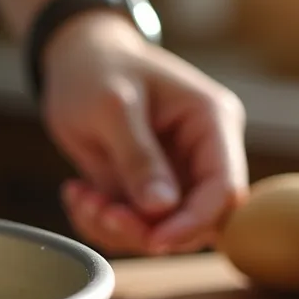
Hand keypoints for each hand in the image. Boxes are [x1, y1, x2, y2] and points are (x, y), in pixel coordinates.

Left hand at [41, 12, 248, 255]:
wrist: (73, 58)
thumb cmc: (96, 69)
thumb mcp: (112, 107)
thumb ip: (137, 156)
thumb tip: (161, 209)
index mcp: (212, 122)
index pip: (225, 188)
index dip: (194, 222)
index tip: (154, 240)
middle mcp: (201, 152)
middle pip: (196, 219)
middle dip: (146, 228)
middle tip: (100, 211)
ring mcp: (173, 172)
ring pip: (160, 228)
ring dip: (115, 226)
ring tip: (80, 195)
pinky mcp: (144, 186)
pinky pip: (130, 223)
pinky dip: (100, 220)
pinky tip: (77, 192)